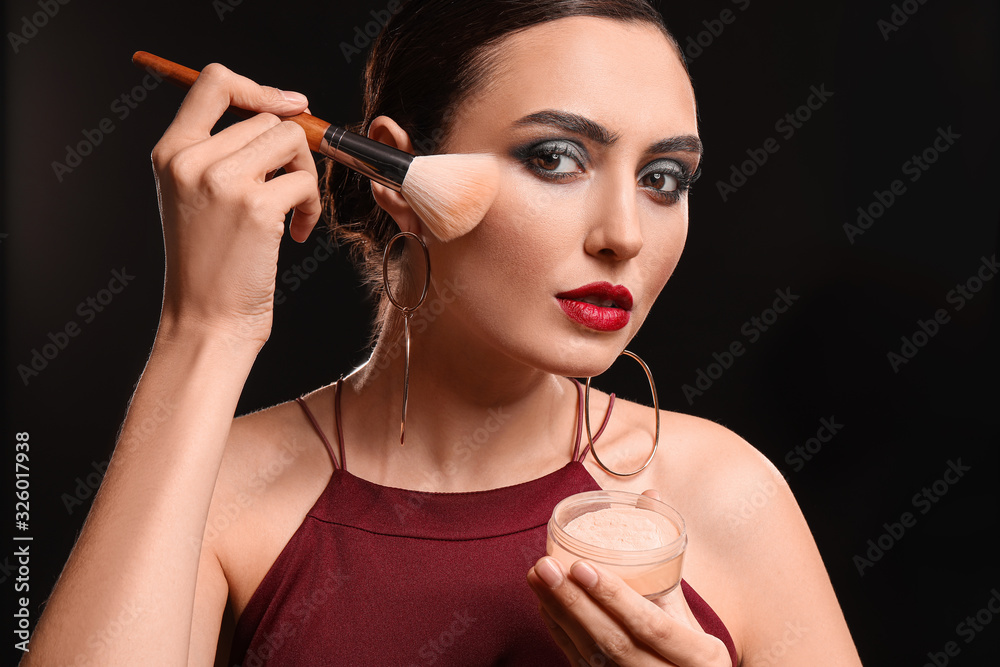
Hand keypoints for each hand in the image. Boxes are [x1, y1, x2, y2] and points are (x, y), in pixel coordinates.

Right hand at [150, 63, 321, 345]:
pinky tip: (295, 234)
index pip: (214, 83)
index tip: (292, 105)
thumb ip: (224, 153)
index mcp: (171, 152)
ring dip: (305, 176)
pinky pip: (304, 180)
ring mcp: (222, 180)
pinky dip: (311, 206)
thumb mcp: (196, 198)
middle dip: (292, 153)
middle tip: (290, 192)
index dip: (260, 88)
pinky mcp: (255, 206)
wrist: (206, 321)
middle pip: (267, 119)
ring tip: (293, 212)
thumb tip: (286, 113)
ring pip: (291, 141)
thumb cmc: (210, 265)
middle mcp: (191, 159)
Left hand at [528, 490, 731, 666]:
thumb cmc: (689, 650)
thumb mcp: (688, 613)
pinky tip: (544, 604)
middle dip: (575, 603)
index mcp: (699, 657)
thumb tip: (650, 496)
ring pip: (592, 656)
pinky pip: (579, 664)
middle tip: (546, 566)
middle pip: (614, 643)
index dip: (617, 598)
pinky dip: (559, 632)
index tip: (583, 566)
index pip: (652, 626)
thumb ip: (666, 560)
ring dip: (559, 614)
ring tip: (537, 577)